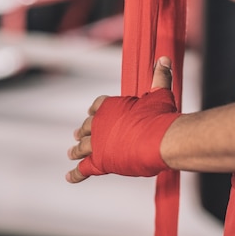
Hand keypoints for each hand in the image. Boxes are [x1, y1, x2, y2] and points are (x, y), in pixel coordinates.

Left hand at [66, 57, 175, 182]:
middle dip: (84, 131)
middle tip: (77, 135)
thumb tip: (164, 59)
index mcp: (110, 106)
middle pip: (88, 127)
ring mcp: (98, 143)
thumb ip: (160, 77)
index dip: (96, 109)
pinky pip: (84, 169)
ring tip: (71, 152)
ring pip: (82, 147)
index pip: (99, 105)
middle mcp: (99, 124)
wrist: (160, 140)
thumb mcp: (160, 93)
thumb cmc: (160, 116)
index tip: (91, 112)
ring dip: (76, 149)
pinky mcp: (100, 162)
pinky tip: (69, 176)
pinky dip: (76, 174)